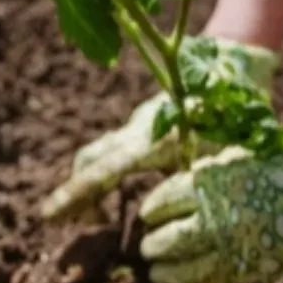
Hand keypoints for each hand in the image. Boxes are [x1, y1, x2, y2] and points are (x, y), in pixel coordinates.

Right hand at [42, 37, 279, 220]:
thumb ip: (192, 184)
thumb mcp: (220, 154)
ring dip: (92, 182)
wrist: (233, 59)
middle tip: (65, 223)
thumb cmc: (235, 109)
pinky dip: (108, 170)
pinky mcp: (147, 121)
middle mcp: (138, 130)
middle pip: (91, 162)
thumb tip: (168, 219)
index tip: (48, 216)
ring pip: (101, 154)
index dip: (74, 196)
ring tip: (96, 216)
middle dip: (76, 193)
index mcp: (152, 141)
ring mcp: (140, 123)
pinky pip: (117, 148)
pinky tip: (119, 189)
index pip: (102, 173)